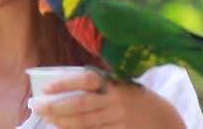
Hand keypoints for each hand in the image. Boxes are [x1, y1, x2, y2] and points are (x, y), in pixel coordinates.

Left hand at [33, 70, 184, 128]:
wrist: (165, 120)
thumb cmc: (134, 98)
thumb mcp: (120, 85)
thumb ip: (97, 84)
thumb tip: (60, 83)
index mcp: (114, 83)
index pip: (87, 79)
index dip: (65, 83)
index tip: (46, 87)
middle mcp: (116, 101)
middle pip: (81, 104)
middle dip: (55, 106)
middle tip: (36, 105)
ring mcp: (119, 120)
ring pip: (84, 123)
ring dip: (62, 121)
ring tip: (46, 118)